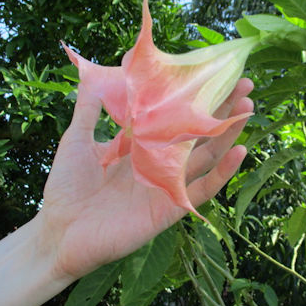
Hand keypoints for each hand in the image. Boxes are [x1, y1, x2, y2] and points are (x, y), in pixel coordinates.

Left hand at [39, 78, 253, 278]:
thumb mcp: (77, 140)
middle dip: (220, 110)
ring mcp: (168, 184)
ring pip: (206, 157)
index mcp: (141, 144)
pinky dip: (223, 173)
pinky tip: (239, 151)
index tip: (212, 73)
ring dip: (228, 134)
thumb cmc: (67, 187)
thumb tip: (90, 76)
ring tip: (247, 109)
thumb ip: (88, 110)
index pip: (174, 117)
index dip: (193, 98)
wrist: (59, 231)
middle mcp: (160, 162)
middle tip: (244, 85)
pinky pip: (202, 190)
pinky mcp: (171, 207)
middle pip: (197, 133)